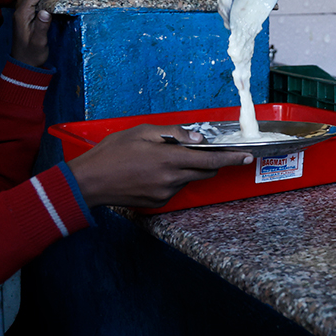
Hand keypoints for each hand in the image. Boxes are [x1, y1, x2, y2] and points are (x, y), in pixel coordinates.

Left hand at [11, 0, 68, 66]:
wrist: (23, 63)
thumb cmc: (32, 54)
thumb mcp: (39, 42)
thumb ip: (42, 26)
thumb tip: (47, 11)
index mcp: (22, 15)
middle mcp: (19, 11)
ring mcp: (21, 13)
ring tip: (58, 0)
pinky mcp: (25, 16)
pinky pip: (31, 1)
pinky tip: (51, 5)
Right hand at [69, 124, 252, 207]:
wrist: (88, 182)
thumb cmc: (112, 153)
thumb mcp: (142, 132)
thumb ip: (174, 133)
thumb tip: (198, 138)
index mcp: (169, 159)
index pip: (210, 159)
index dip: (232, 158)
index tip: (247, 156)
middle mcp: (171, 179)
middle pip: (205, 170)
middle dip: (208, 160)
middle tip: (193, 149)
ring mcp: (165, 193)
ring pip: (190, 179)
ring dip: (186, 169)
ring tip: (160, 159)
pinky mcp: (158, 203)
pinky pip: (175, 188)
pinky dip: (173, 178)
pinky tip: (152, 172)